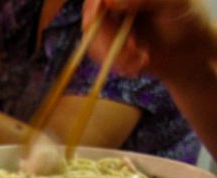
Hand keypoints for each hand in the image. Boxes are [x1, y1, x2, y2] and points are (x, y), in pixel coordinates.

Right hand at [83, 0, 211, 79]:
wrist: (191, 50)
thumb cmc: (189, 18)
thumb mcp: (173, 3)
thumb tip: (108, 1)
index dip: (93, 8)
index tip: (93, 20)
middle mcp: (117, 3)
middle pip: (93, 19)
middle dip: (107, 39)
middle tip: (131, 49)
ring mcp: (111, 25)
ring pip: (94, 40)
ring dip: (115, 55)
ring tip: (141, 60)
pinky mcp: (109, 46)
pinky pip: (100, 56)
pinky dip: (117, 64)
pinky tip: (138, 65)